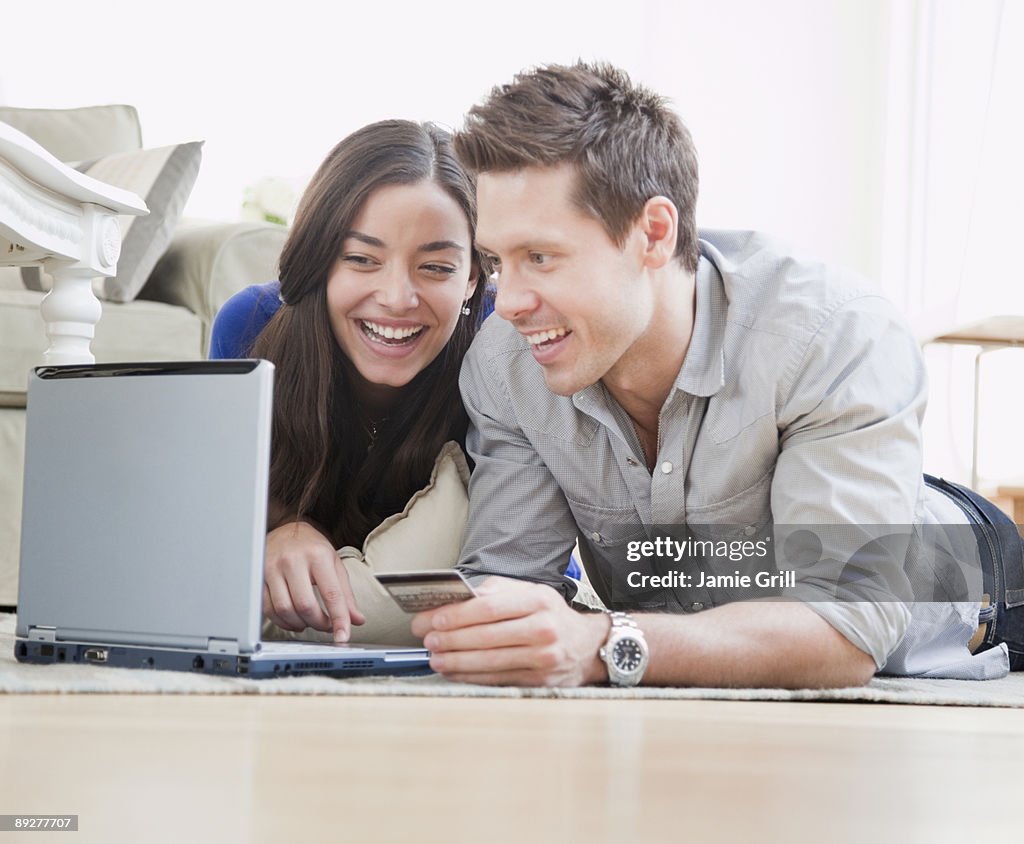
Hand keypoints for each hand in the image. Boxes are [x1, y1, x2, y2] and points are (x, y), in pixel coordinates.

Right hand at [263, 521, 365, 642]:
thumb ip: (345, 594)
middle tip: (325, 625)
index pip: (331, 594)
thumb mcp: (334, 564)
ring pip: (285, 610)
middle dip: (318, 623)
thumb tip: (356, 619)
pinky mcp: (259, 577)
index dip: (338, 619)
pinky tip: (292, 619)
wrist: (285, 529)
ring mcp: (273, 569)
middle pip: (306, 605)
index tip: (343, 636)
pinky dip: (283, 621)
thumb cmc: (311, 546)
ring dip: (300, 624)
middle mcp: (293, 561)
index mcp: (318, 556)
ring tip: (309, 621)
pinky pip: (268, 609)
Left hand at [410, 577, 610, 685]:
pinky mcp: (538, 681)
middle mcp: (543, 629)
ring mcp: (542, 658)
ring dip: (456, 661)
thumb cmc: (551, 615)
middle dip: (450, 639)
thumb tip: (457, 598)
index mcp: (538, 601)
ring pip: (489, 661)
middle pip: (486, 635)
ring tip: (434, 658)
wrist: (588, 646)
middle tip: (427, 639)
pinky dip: (471, 676)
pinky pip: (497, 678)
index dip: (455, 615)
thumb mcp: (532, 592)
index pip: (488, 607)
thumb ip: (497, 591)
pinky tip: (453, 672)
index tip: (431, 619)